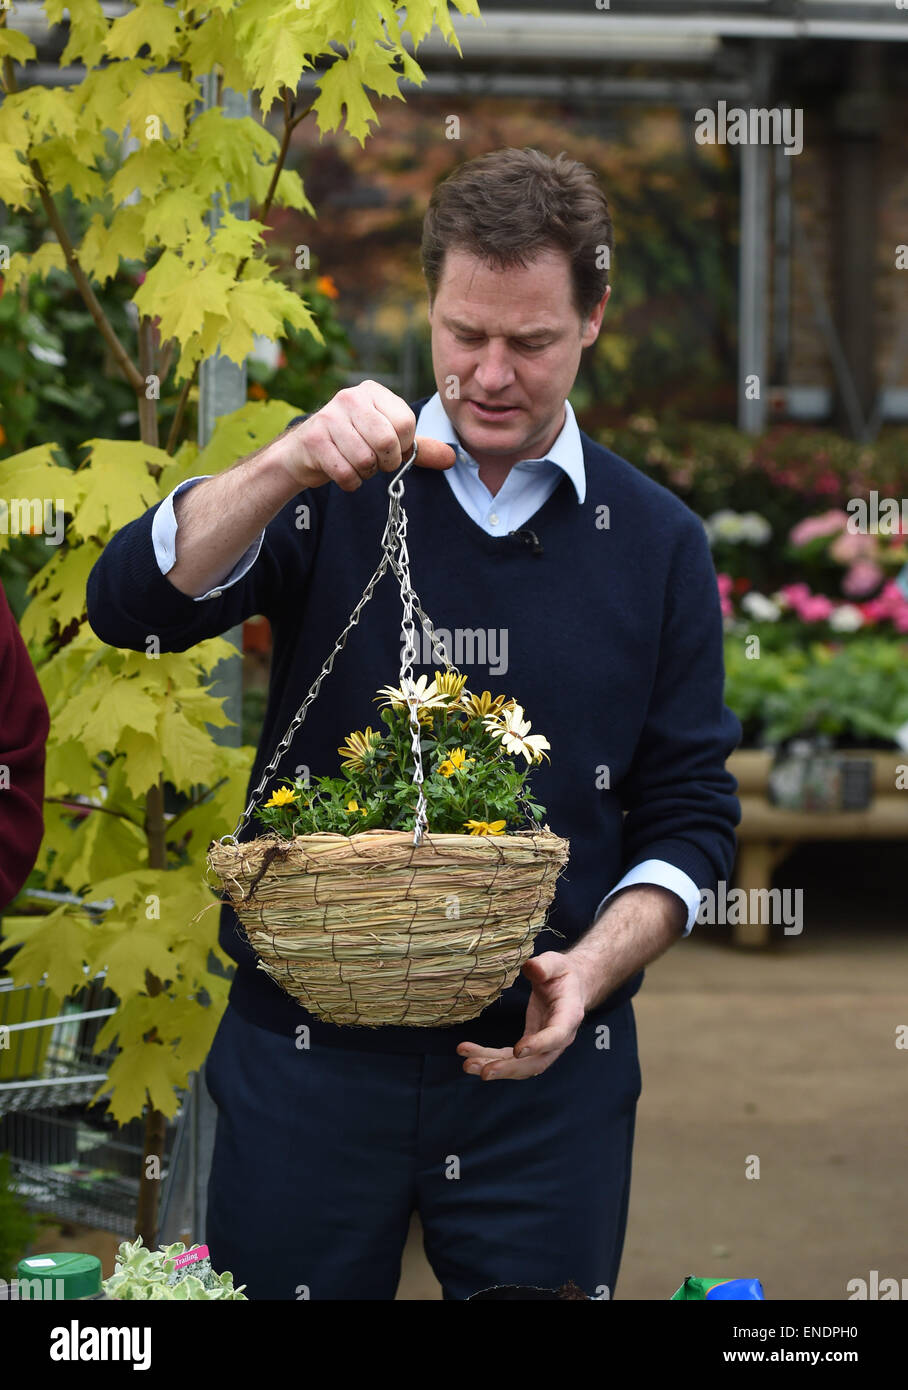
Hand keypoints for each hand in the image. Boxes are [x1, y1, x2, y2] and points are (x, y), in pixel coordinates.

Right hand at [277, 379, 455, 490]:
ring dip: (365, 473)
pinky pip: (345, 472)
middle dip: (384, 462)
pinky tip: (343, 472)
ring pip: (365, 459)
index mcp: (373, 392)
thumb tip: (452, 458)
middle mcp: (350, 397)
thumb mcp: (386, 440)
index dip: (402, 446)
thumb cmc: (351, 443)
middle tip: (374, 461)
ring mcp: (329, 416)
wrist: (304, 453)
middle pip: (386, 441)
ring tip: (355, 464)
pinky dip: (350, 482)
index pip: (405, 423)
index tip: (389, 449)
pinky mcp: (314, 439)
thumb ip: (417, 448)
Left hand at [456, 952, 588, 1080]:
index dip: (538, 1045)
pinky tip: (468, 1052)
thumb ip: (545, 966)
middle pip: (537, 1062)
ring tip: (468, 1065)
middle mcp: (559, 1039)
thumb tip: (532, 968)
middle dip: (510, 1068)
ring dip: (495, 1067)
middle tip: (485, 1071)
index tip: (517, 1050)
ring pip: (521, 1066)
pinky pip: (510, 1058)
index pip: (556, 1036)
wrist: (569, 987)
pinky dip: (489, 1057)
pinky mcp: (529, 1047)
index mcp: (569, 1016)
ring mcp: (544, 1047)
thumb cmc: (562, 974)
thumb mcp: (556, 963)